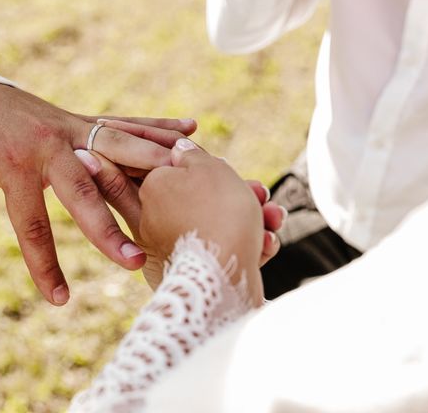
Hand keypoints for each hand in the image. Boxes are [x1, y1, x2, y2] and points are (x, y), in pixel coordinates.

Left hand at [0, 83, 195, 304]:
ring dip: (152, 163)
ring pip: (118, 146)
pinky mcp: (83, 119)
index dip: (46, 265)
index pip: (33, 224)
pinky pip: (124, 123)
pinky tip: (190, 130)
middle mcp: (49, 144)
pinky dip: (156, 127)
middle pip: (85, 189)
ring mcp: (71, 127)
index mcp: (15, 165)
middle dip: (109, 228)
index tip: (60, 301)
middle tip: (134, 263)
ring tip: (188, 178)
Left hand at [138, 140, 264, 302]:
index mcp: (152, 188)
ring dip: (252, 218)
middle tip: (261, 194)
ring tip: (275, 218)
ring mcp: (170, 249)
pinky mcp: (189, 274)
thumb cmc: (217, 213)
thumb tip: (179, 149)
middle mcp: (153, 220)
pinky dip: (244, 246)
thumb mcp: (208, 168)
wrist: (222, 278)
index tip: (230, 169)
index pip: (178, 169)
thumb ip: (193, 155)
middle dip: (240, 194)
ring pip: (215, 225)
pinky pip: (218, 252)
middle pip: (202, 199)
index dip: (211, 168)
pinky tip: (267, 243)